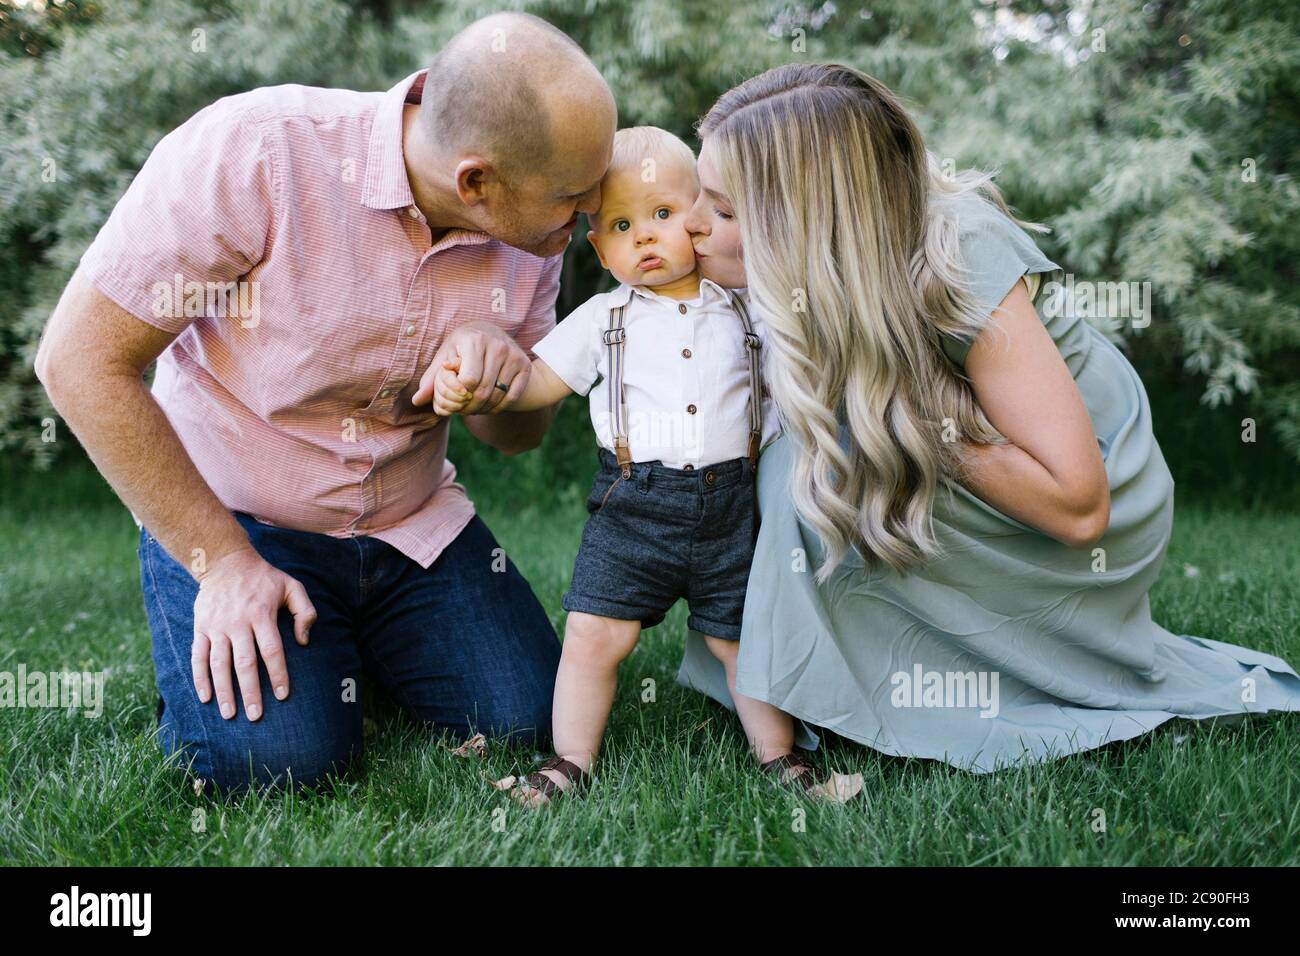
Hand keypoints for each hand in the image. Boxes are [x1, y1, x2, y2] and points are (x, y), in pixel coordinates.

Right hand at [191, 546, 316, 720]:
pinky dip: (200, 678)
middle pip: (244, 663)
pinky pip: (198, 657)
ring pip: (219, 664)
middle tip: (256, 716)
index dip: (277, 674)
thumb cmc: (264, 578)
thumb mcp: (292, 586)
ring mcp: (216, 626)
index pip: (271, 650)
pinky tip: (206, 697)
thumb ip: (305, 612)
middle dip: (250, 692)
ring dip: (224, 691)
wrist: (224, 561)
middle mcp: (237, 622)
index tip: (282, 695)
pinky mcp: (200, 627)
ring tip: (230, 714)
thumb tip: (304, 642)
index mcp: (261, 614)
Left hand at [413, 321, 530, 414]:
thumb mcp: (445, 355)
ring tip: (473, 408)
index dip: (459, 395)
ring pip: (497, 396)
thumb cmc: (463, 345)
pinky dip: (499, 408)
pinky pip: (512, 397)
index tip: (454, 396)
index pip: (468, 381)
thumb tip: (417, 400)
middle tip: (462, 410)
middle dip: (469, 407)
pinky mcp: (525, 366)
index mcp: (474, 340)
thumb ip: (432, 378)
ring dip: (483, 409)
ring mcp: (514, 356)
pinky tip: (488, 406)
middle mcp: (497, 346)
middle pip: (483, 391)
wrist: (491, 331)